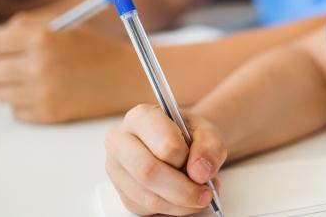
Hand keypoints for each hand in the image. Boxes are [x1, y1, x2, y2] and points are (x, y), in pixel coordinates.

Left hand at [0, 18, 146, 122]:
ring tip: (33, 80)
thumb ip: (26, 26)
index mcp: (41, 37)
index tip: (1, 49)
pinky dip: (26, 104)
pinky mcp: (48, 114)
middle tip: (14, 66)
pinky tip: (46, 94)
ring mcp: (42, 92)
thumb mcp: (62, 26)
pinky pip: (17, 111)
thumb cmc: (94, 48)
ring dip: (11, 87)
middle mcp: (38, 64)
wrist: (126, 77)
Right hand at [105, 104, 225, 215]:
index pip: (163, 144)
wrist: (180, 143)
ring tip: (198, 196)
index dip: (186, 159)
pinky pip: (146, 209)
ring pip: (147, 196)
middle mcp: (121, 141)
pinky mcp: (121, 192)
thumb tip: (200, 173)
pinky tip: (183, 200)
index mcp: (141, 117)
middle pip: (148, 172)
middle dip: (183, 190)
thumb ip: (209, 147)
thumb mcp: (207, 132)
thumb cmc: (189, 135)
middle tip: (205, 194)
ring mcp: (116, 168)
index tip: (200, 165)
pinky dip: (171, 210)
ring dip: (179, 203)